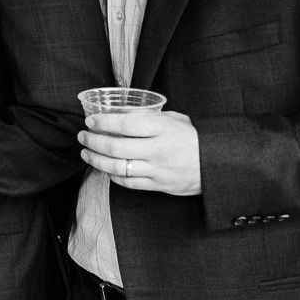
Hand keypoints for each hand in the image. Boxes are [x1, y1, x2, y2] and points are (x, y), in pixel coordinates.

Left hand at [79, 111, 200, 195]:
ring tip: (86, 153)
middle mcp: (158, 149)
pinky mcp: (159, 185)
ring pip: (118, 167)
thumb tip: (122, 114)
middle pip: (116, 147)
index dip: (103, 122)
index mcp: (163, 128)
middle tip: (82, 136)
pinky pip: (128, 183)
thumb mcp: (176, 119)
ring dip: (96, 160)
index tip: (90, 120)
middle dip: (93, 141)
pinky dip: (112, 175)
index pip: (125, 125)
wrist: (217, 164)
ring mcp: (158, 169)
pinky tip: (104, 168)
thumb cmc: (193, 137)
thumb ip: (151, 117)